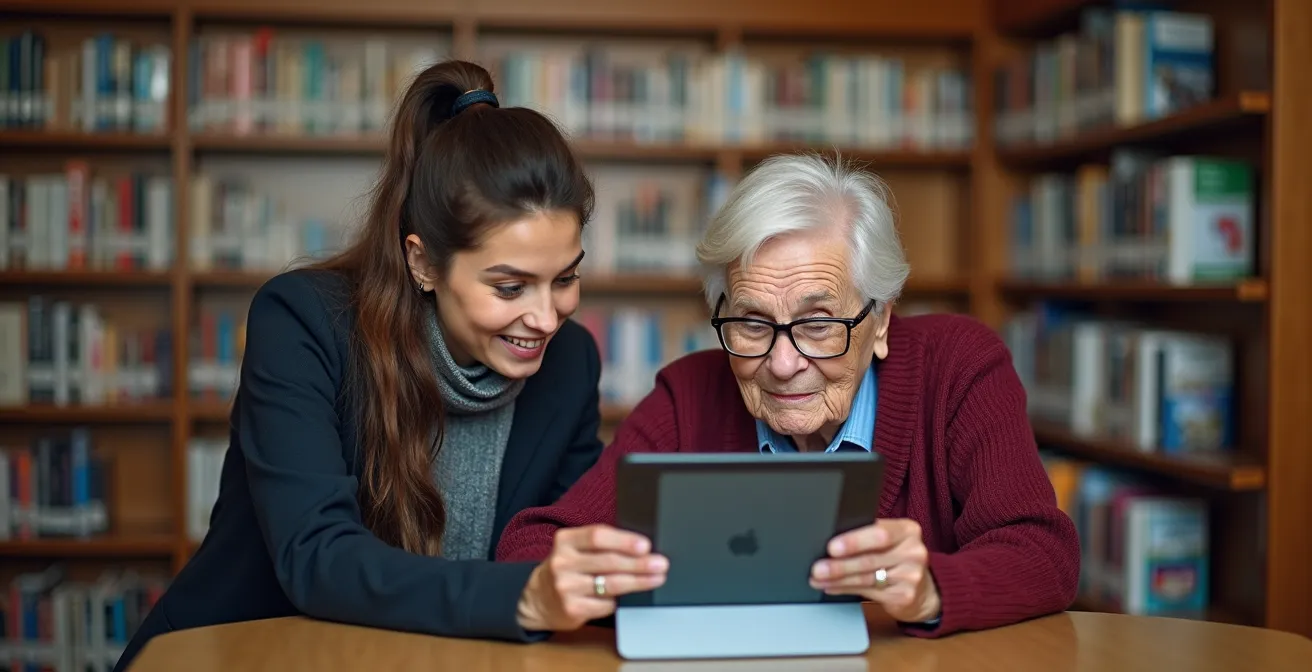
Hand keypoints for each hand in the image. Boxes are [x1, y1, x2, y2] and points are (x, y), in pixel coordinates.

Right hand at [516, 524, 667, 631]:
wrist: (537, 599)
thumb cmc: (567, 568)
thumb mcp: (575, 549)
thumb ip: (601, 545)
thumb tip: (641, 547)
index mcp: (565, 540)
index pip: (597, 536)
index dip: (623, 541)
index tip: (645, 545)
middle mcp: (562, 562)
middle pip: (608, 561)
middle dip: (639, 563)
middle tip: (660, 563)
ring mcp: (565, 587)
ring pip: (611, 584)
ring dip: (638, 581)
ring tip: (657, 578)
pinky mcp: (572, 609)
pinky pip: (606, 604)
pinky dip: (620, 600)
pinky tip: (628, 597)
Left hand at [810, 519, 940, 623]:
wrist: (925, 588)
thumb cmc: (897, 557)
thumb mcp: (891, 540)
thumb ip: (869, 535)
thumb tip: (830, 537)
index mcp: (908, 530)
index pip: (880, 533)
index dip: (854, 541)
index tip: (832, 547)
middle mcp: (913, 552)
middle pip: (870, 559)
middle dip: (840, 565)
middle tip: (818, 568)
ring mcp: (911, 576)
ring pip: (866, 578)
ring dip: (837, 579)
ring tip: (817, 578)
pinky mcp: (904, 596)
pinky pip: (868, 593)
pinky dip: (845, 589)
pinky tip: (831, 587)